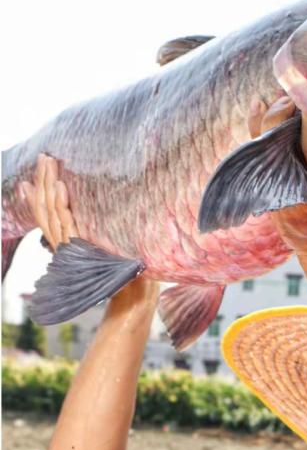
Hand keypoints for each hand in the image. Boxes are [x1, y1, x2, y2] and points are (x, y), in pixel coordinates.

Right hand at [21, 154, 155, 307]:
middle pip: (46, 208)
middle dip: (43, 180)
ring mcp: (71, 247)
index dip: (35, 196)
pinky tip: (62, 188)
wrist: (132, 291)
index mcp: (67, 243)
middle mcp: (64, 244)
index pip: (45, 215)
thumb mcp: (105, 243)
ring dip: (50, 185)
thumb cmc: (122, 267)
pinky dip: (63, 206)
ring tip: (50, 164)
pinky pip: (68, 225)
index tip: (31, 178)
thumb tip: (92, 211)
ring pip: (52, 212)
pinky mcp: (81, 249)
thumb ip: (93, 230)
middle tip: (44, 157)